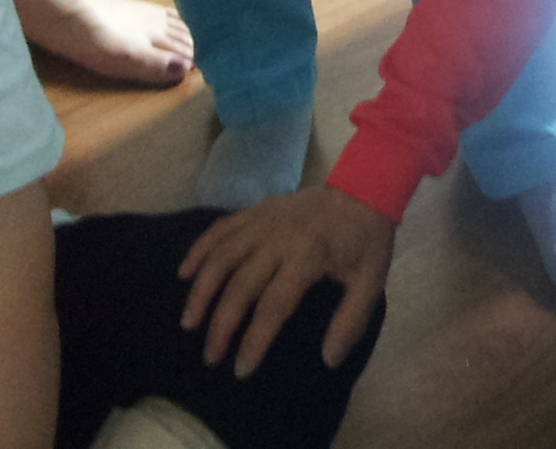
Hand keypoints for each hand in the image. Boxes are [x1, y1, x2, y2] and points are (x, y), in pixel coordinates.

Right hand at [177, 184, 393, 376]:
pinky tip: (184, 274)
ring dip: (201, 290)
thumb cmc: (366, 239)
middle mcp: (279, 238)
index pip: (273, 305)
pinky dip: (198, 250)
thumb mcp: (371, 282)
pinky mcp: (256, 210)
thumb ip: (351, 322)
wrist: (365, 186)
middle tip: (212, 356)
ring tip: (189, 323)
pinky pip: (220, 229)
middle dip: (221, 325)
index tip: (241, 369)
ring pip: (221, 256)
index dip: (254, 340)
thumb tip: (329, 360)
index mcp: (308, 256)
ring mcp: (263, 221)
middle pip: (240, 285)